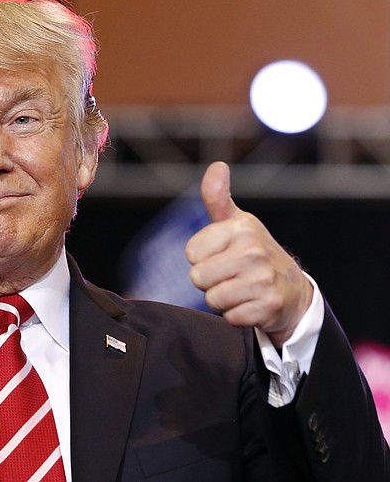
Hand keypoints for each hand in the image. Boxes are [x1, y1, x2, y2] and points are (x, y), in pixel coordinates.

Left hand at [185, 162, 312, 346]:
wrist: (292, 290)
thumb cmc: (253, 252)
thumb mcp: (236, 223)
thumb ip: (217, 198)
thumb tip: (217, 166)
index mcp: (241, 228)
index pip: (191, 253)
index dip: (201, 258)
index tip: (221, 255)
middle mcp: (254, 251)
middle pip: (198, 278)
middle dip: (210, 281)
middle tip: (231, 275)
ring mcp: (263, 280)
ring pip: (212, 299)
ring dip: (222, 299)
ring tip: (241, 289)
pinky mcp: (269, 306)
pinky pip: (230, 317)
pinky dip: (237, 315)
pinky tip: (251, 303)